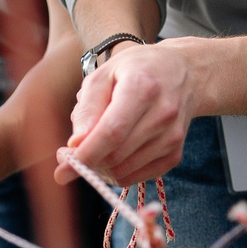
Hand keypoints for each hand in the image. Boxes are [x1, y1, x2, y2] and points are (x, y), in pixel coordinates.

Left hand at [66, 42, 196, 184]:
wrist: (185, 72)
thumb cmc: (136, 70)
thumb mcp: (104, 74)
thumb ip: (87, 108)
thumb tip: (75, 144)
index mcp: (142, 88)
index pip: (111, 133)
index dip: (84, 155)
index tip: (61, 171)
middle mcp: (162, 114)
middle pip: (116, 156)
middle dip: (87, 162)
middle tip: (71, 155)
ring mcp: (172, 136)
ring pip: (125, 171)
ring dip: (101, 168)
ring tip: (95, 148)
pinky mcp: (175, 153)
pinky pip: (138, 177)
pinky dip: (119, 173)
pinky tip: (113, 154)